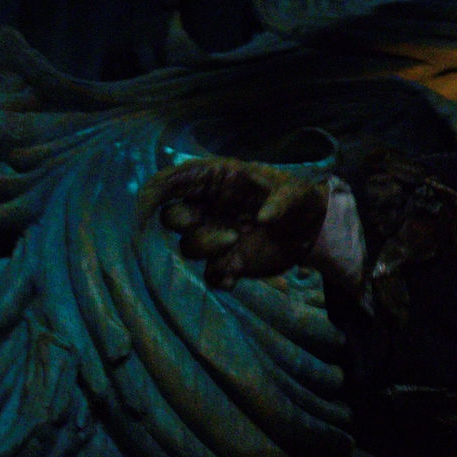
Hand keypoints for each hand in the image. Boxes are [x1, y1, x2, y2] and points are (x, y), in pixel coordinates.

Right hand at [138, 157, 330, 288]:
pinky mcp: (226, 263)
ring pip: (188, 247)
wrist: (312, 232)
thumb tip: (264, 217)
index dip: (151, 194)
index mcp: (218, 181)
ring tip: (237, 240)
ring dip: (208, 247)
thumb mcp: (298, 192)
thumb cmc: (298, 200)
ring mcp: (215, 236)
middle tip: (220, 223)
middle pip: (171, 217)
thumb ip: (283, 200)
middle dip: (185, 223)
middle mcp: (209, 209)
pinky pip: (209, 275)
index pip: (172, 182)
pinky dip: (220, 276)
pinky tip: (236, 274)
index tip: (144, 212)